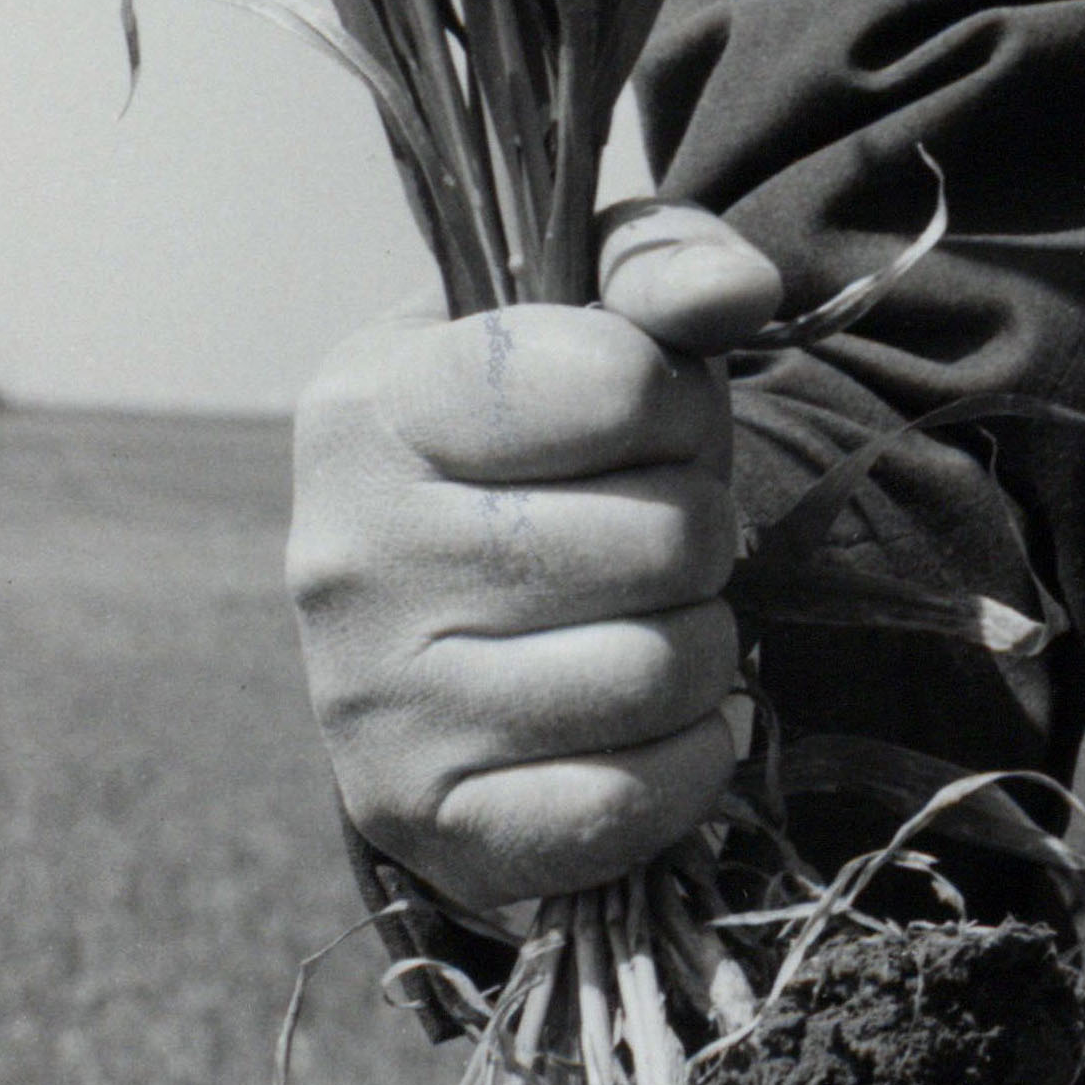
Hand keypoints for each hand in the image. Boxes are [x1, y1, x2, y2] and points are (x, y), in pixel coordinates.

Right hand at [289, 199, 788, 921]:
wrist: (438, 637)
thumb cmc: (534, 454)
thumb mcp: (579, 320)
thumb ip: (658, 264)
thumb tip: (738, 290)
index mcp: (369, 404)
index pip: (613, 381)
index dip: (677, 400)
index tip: (647, 419)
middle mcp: (347, 555)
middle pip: (664, 538)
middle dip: (699, 531)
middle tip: (650, 535)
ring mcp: (373, 703)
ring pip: (659, 672)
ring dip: (701, 646)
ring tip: (644, 621)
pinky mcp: (422, 820)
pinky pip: (629, 800)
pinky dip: (685, 762)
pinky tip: (645, 724)